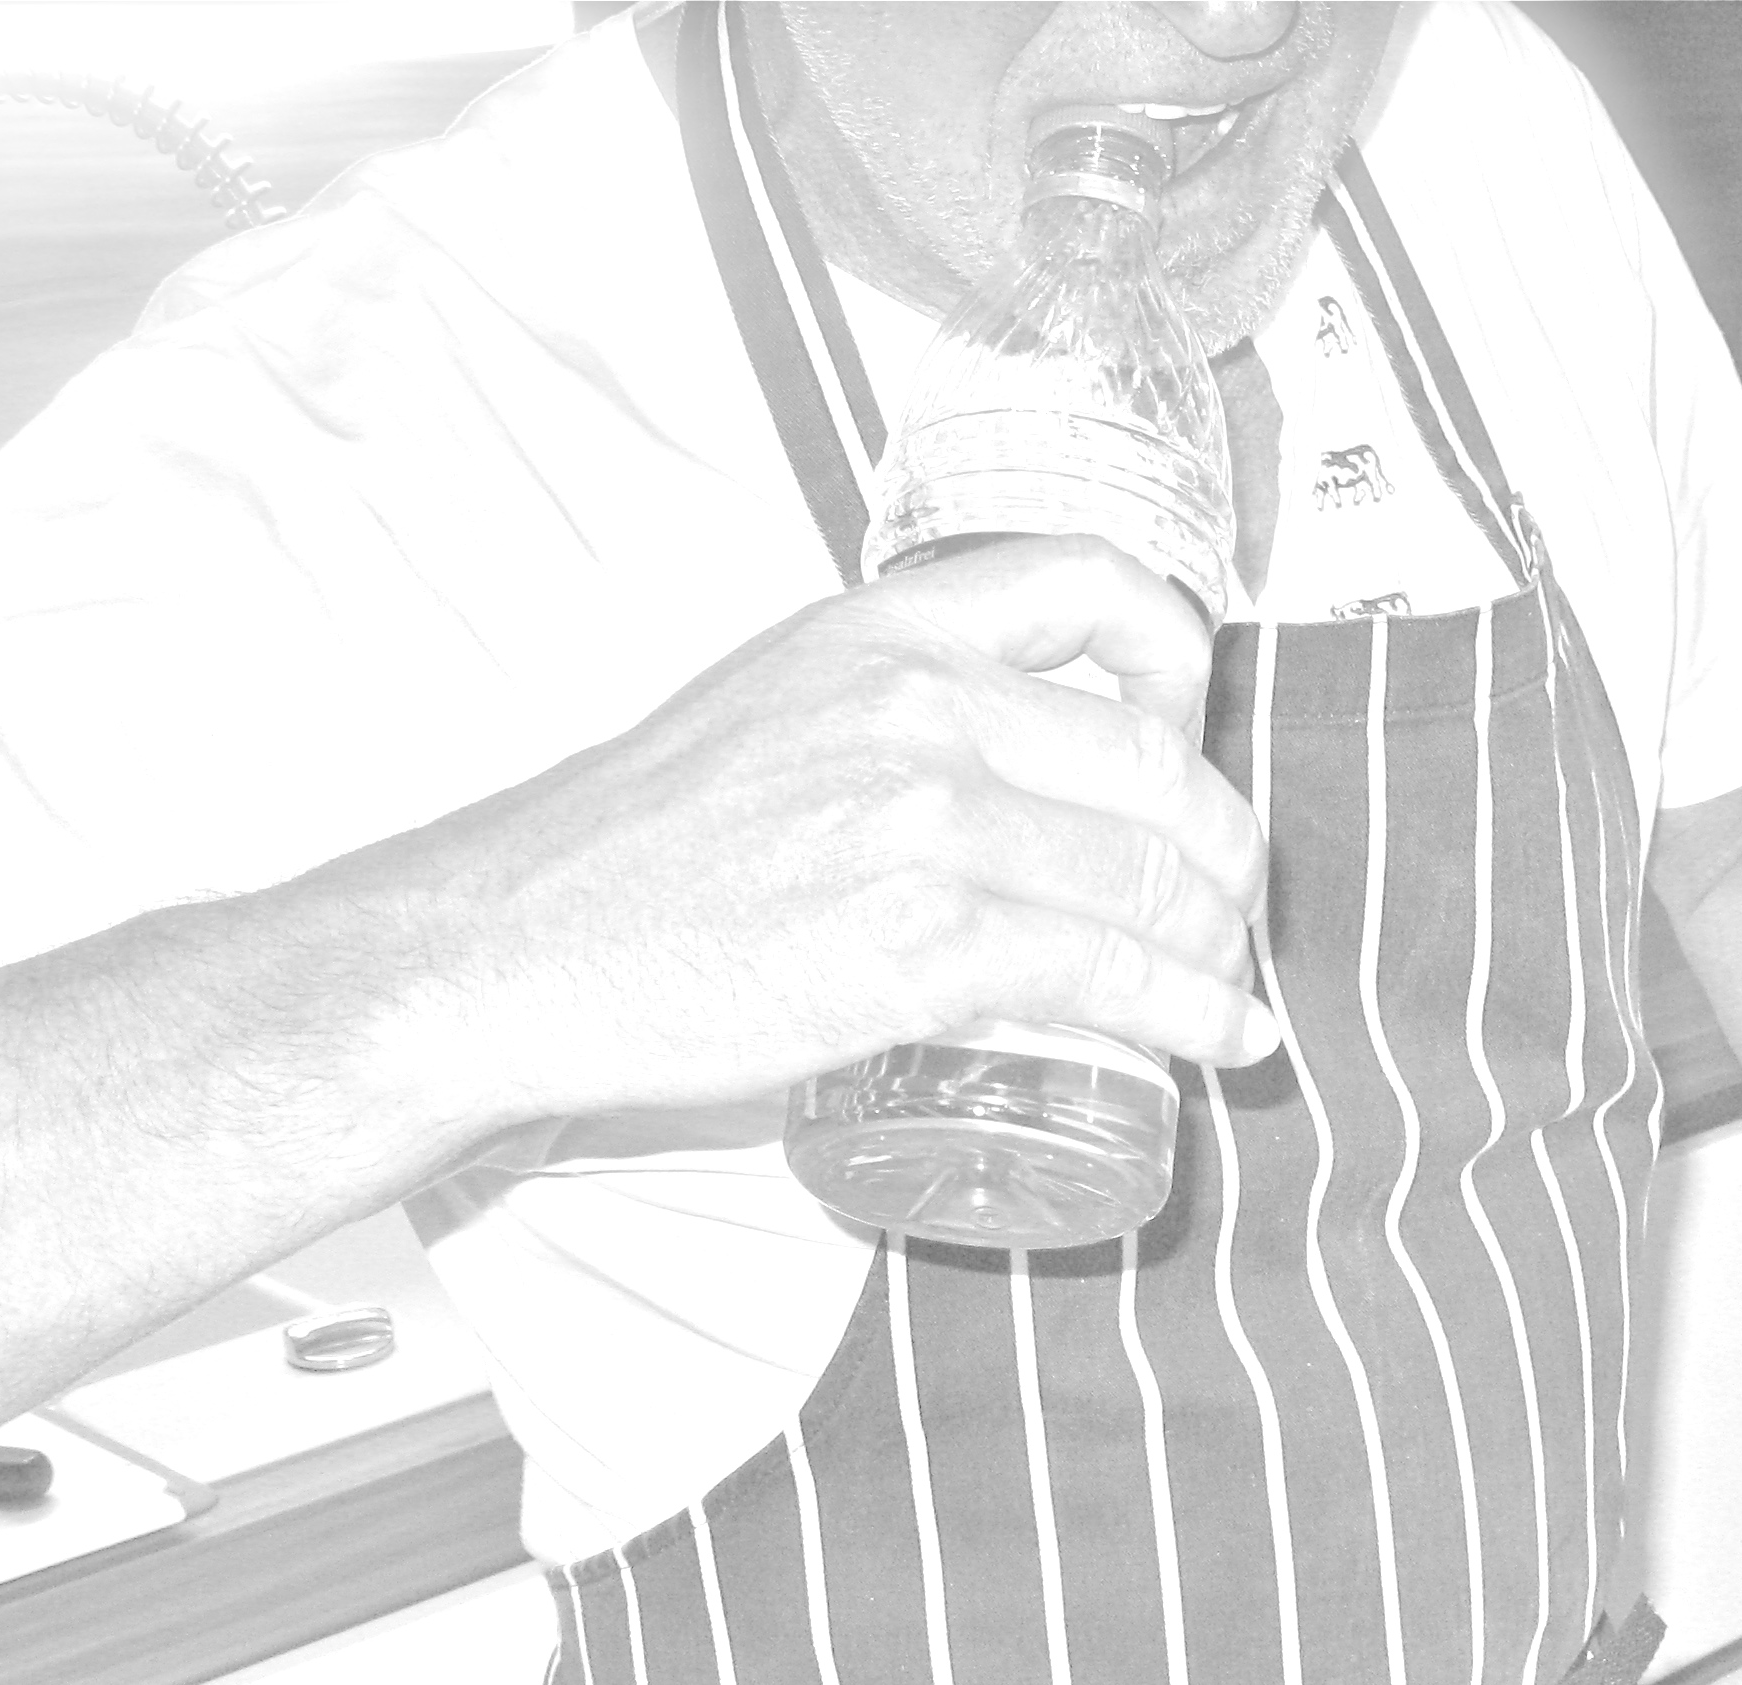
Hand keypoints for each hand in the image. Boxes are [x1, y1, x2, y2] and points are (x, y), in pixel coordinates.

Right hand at [302, 533, 1273, 1139]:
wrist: (513, 946)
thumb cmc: (629, 853)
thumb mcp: (772, 706)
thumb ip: (888, 711)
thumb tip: (1005, 771)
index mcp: (882, 629)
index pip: (1095, 584)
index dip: (1184, 665)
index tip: (1193, 735)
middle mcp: (919, 704)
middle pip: (1158, 765)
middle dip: (1224, 851)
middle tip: (1228, 906)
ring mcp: (927, 822)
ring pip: (1153, 880)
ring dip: (1220, 949)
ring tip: (1228, 990)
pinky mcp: (925, 943)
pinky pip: (1115, 976)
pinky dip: (1196, 1015)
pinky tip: (1223, 1042)